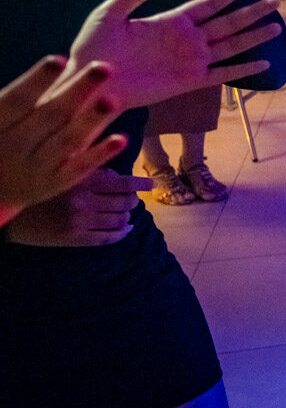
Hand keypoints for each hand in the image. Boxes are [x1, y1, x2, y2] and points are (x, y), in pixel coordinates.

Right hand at [0, 58, 126, 218]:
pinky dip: (100, 154)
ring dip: (91, 119)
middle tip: (104, 66)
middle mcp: (16, 146)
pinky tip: (122, 139)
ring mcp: (38, 166)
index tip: (60, 59)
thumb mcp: (1, 121)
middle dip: (77, 90)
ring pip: (68, 141)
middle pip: (50, 114)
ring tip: (114, 99)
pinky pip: (80, 168)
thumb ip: (22, 99)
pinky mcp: (57, 182)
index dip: (37, 81)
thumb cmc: (0, 141)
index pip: (17, 100)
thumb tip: (54, 64)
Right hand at [5, 168, 146, 246]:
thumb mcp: (63, 170)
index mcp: (82, 180)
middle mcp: (85, 200)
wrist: (11, 211)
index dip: (141, 184)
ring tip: (126, 211)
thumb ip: (90, 168)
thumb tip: (119, 174)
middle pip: (125, 202)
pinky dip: (122, 233)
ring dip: (128, 215)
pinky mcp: (75, 238)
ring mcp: (80, 221)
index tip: (150, 184)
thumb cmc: (39, 186)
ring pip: (120, 219)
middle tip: (132, 198)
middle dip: (133, 200)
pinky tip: (126, 228)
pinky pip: (108, 238)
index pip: (123, 183)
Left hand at [69, 0, 283, 107]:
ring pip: (231, 46)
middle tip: (276, 2)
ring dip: (254, 37)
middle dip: (252, 12)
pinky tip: (262, 64)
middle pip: (228, 22)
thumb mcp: (109, 13)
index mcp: (171, 21)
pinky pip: (223, 75)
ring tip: (276, 27)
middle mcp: (187, 39)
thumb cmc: (93, 47)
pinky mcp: (190, 82)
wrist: (91, 81)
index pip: (208, 4)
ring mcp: (191, 61)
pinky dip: (243, 70)